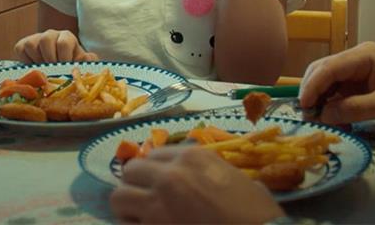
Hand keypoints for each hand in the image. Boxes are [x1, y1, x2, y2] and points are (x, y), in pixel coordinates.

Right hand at [12, 29, 98, 63]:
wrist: (57, 70)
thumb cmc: (70, 66)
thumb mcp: (81, 64)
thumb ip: (88, 61)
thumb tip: (87, 57)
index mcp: (67, 38)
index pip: (64, 42)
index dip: (64, 57)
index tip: (64, 68)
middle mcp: (51, 35)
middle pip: (46, 39)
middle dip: (49, 58)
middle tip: (52, 71)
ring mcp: (36, 38)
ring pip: (31, 43)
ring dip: (37, 60)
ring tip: (43, 71)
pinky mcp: (23, 45)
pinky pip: (20, 49)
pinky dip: (25, 60)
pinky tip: (33, 68)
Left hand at [110, 146, 284, 223]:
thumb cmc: (255, 215)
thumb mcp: (238, 181)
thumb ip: (213, 172)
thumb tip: (203, 178)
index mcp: (193, 158)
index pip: (155, 155)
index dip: (156, 171)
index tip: (160, 184)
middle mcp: (170, 175)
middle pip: (132, 171)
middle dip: (137, 186)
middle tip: (147, 201)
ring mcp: (157, 204)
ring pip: (119, 197)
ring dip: (128, 208)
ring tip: (140, 218)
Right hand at [299, 41, 374, 127]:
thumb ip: (355, 109)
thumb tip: (324, 114)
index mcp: (365, 56)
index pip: (330, 67)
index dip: (313, 85)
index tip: (304, 106)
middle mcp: (356, 58)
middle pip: (322, 70)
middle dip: (311, 92)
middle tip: (307, 115)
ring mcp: (355, 70)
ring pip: (325, 81)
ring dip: (319, 100)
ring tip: (319, 120)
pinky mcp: (356, 83)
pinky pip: (335, 92)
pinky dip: (330, 105)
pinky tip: (333, 120)